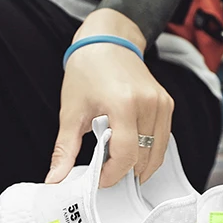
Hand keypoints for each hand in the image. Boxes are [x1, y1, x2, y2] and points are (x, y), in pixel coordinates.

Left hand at [45, 9, 173, 187]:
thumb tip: (55, 179)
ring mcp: (161, 103)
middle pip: (143, 158)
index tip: (98, 180)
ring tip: (115, 162)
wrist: (106, 42)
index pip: (126, 156)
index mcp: (124, 104)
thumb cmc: (86, 73)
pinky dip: (147, 152)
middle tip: (103, 173)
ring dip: (137, 165)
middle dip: (123, 172)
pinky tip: (128, 151)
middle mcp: (149, 103)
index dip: (112, 175)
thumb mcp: (70, 114)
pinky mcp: (167, 104)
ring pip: (157, 153)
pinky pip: (162, 140)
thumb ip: (65, 150)